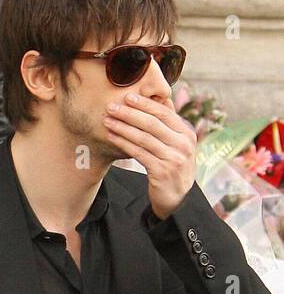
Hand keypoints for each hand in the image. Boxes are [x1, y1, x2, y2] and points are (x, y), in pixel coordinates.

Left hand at [102, 91, 197, 219]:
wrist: (177, 197)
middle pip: (152, 124)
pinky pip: (138, 153)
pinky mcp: (162, 172)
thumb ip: (169, 124)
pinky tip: (111, 137)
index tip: (127, 96)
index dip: (145, 104)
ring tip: (107, 120)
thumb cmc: (172, 165)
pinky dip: (123, 143)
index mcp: (187, 134)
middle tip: (111, 107)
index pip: (165, 113)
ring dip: (122, 127)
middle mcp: (183, 145)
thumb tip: (160, 98)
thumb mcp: (176, 144)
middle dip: (129, 114)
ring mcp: (174, 159)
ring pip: (143, 138)